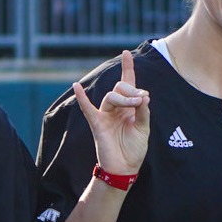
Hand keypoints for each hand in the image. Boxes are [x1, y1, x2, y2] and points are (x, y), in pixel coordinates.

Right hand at [74, 50, 151, 175]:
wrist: (125, 168)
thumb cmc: (134, 149)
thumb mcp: (144, 128)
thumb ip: (144, 112)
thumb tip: (144, 96)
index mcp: (128, 107)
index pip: (127, 83)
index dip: (127, 68)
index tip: (126, 53)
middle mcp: (116, 108)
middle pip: (120, 87)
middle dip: (132, 91)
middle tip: (142, 101)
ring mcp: (105, 115)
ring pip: (111, 96)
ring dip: (125, 98)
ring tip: (135, 105)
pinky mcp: (97, 124)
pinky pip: (87, 108)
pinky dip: (82, 98)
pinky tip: (76, 86)